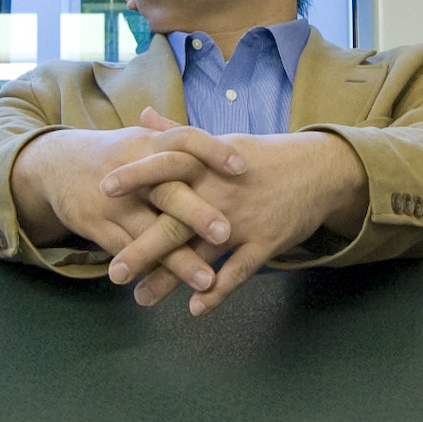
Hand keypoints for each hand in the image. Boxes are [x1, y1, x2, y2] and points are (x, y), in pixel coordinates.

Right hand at [10, 109, 240, 295]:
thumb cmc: (114, 155)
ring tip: (206, 280)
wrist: (55, 164)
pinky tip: (168, 287)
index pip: (184, 141)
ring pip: (148, 232)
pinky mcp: (94, 224)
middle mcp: (132, 170)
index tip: (241, 166)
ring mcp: (112, 201)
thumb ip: (180, 146)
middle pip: (167, 190)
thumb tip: (231, 148)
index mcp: (148, 144)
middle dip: (196, 213)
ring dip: (177, 259)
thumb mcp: (142, 141)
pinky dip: (146, 268)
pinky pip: (123, 249)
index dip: (212, 152)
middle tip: (225, 233)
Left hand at [105, 117, 366, 315]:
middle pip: (176, 221)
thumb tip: (144, 114)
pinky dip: (217, 291)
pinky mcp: (265, 242)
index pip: (167, 166)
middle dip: (143, 248)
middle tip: (113, 272)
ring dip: (171, 279)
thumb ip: (178, 134)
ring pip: (202, 254)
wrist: (320, 170)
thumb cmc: (263, 157)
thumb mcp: (220, 142)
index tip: (103, 189)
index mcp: (208, 165)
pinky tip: (195, 307)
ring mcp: (243, 220)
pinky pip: (238, 272)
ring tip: (142, 299)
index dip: (136, 177)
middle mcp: (222, 192)